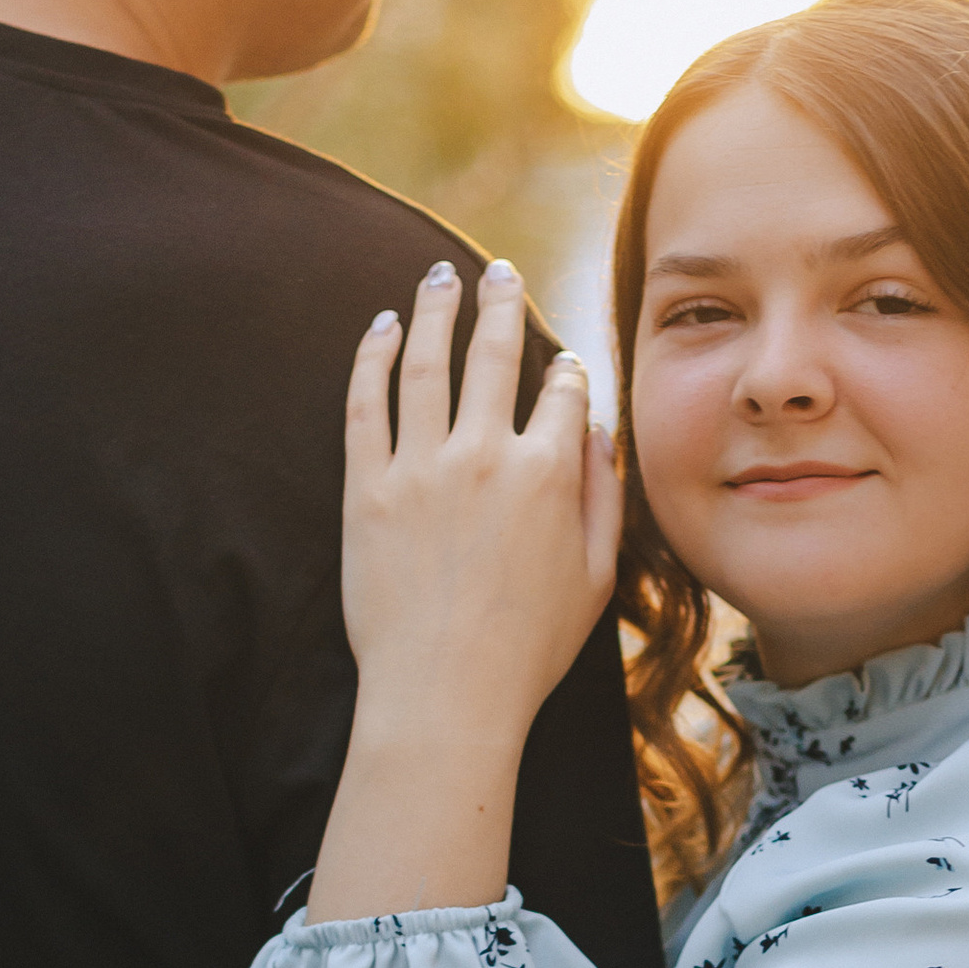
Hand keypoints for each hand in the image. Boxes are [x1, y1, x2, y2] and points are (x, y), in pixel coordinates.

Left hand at [340, 260, 620, 752]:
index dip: (563, 370)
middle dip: (497, 303)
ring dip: (432, 310)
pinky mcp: (368, 491)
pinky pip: (366, 405)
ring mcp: (421, 470)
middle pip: (493, 354)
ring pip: (425, 363)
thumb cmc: (528, 650)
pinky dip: (372, 359)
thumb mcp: (596, 578)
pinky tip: (379, 330)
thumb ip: (602, 495)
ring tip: (436, 277)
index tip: (558, 363)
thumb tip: (594, 430)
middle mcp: (485, 457)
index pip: (560, 390)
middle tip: (495, 271)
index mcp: (549, 475)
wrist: (444, 697)